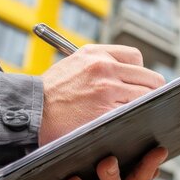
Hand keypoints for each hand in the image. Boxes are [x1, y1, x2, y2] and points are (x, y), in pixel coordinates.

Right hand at [39, 44, 165, 145]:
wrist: (30, 111)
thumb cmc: (49, 93)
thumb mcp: (72, 66)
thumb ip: (98, 66)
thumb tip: (126, 75)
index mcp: (95, 53)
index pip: (135, 57)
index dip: (139, 73)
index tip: (136, 84)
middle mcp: (104, 67)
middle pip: (149, 78)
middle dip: (149, 92)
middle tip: (144, 105)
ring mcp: (107, 89)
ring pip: (146, 98)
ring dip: (144, 108)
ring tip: (136, 116)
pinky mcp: (106, 111)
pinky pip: (134, 114)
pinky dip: (135, 121)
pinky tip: (128, 126)